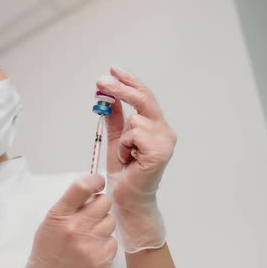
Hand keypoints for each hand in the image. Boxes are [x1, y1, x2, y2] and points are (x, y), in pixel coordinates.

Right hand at [17, 174, 117, 267]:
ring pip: (110, 221)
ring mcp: (90, 244)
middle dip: (100, 205)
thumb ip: (69, 207)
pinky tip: (92, 250)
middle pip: (104, 202)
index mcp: (58, 216)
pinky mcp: (102, 259)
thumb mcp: (49, 224)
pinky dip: (106, 244)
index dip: (95, 180)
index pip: (82, 188)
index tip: (99, 181)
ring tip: (88, 236)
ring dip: (103, 226)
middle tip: (92, 215)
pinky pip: (113, 241)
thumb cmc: (46, 254)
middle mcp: (74, 228)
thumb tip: (91, 191)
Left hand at [96, 66, 176, 252]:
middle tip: (101, 81)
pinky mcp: (160, 152)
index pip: (145, 97)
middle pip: (143, 99)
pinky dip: (125, 147)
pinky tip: (130, 160)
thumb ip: (115, 117)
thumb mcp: (116, 139)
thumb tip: (106, 95)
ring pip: (135, 120)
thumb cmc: (125, 172)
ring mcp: (165, 141)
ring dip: (122, 138)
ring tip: (126, 155)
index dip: (130, 81)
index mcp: (157, 126)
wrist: (128, 198)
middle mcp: (165, 131)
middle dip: (121, 89)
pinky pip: (134, 135)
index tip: (113, 69)